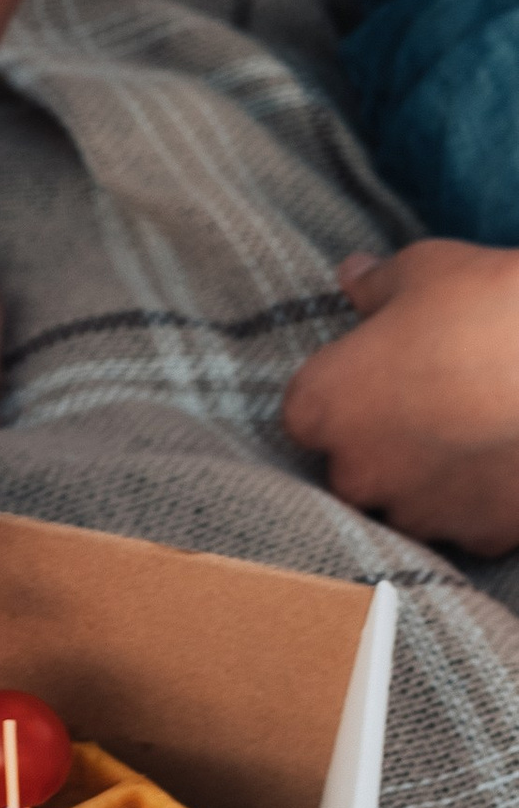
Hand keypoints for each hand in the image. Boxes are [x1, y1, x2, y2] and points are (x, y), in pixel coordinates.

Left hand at [282, 240, 518, 554]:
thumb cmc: (486, 308)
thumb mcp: (422, 271)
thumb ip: (375, 284)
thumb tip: (353, 278)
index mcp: (324, 406)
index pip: (307, 413)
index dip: (343, 393)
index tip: (376, 374)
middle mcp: (359, 472)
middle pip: (353, 468)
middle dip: (383, 443)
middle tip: (432, 403)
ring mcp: (419, 512)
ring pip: (410, 503)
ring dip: (431, 478)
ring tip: (475, 432)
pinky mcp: (480, 536)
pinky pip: (469, 523)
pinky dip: (482, 500)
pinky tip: (504, 460)